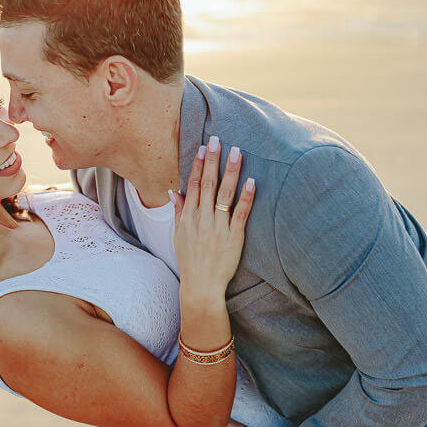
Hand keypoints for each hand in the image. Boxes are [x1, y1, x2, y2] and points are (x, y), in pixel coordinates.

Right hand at [172, 137, 255, 296]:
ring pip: (225, 194)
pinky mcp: (234, 238)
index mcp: (188, 218)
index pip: (192, 185)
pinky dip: (246, 197)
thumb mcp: (179, 236)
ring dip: (231, 172)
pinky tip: (252, 182)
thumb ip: (178, 212)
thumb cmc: (190, 261)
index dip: (197, 164)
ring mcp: (218, 228)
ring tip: (237, 152)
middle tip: (217, 139)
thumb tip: (174, 192)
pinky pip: (241, 214)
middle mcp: (202, 219)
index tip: (202, 147)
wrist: (201, 287)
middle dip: (212, 160)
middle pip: (207, 184)